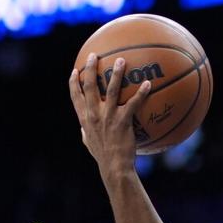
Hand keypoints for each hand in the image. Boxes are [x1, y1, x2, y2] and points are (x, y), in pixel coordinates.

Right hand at [68, 54, 151, 177]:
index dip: (74, 82)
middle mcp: (94, 114)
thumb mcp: (89, 144)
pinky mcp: (123, 121)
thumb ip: (85, 132)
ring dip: (116, 73)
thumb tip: (83, 129)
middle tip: (94, 55)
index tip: (75, 71)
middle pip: (89, 86)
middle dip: (90, 68)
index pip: (75, 97)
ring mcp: (108, 117)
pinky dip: (141, 93)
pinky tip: (148, 84)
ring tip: (122, 61)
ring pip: (111, 89)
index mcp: (85, 119)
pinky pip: (134, 103)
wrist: (114, 167)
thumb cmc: (103, 157)